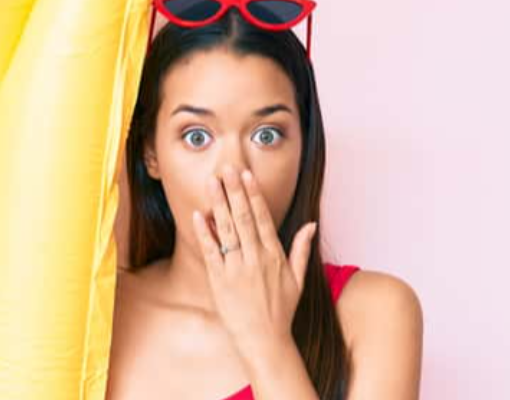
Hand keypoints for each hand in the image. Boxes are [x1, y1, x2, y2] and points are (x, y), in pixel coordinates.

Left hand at [191, 165, 317, 358]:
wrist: (265, 339)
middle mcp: (256, 258)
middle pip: (243, 217)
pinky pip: (211, 252)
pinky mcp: (220, 280)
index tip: (246, 176)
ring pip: (227, 230)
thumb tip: (311, 225)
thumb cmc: (281, 310)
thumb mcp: (298, 279)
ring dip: (218, 204)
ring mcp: (237, 268)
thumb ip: (301, 249)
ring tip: (212, 182)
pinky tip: (198, 215)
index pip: (263, 218)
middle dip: (234, 191)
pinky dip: (204, 233)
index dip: (254, 195)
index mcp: (274, 255)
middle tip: (226, 168)